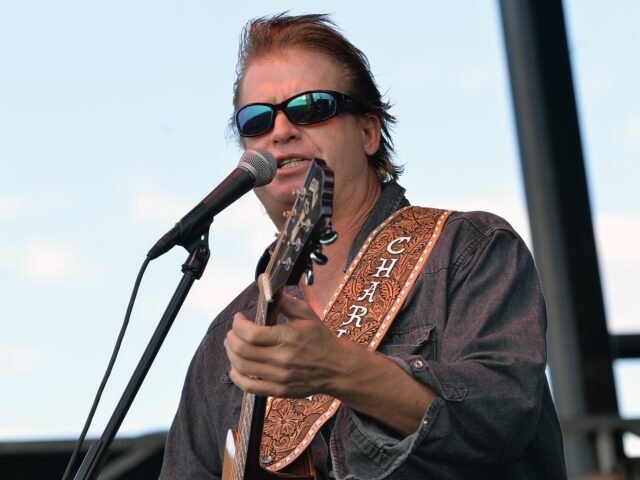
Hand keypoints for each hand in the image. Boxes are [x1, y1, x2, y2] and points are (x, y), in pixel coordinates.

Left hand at [224, 292, 348, 397]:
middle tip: (233, 331)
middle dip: (231, 338)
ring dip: (231, 354)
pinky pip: (250, 387)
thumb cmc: (321, 339)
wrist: (338, 367)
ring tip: (233, 345)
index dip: (238, 324)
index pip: (251, 333)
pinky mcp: (279, 391)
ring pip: (242, 367)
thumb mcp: (307, 315)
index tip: (239, 318)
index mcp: (288, 337)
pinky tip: (236, 367)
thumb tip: (266, 284)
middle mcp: (282, 359)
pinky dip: (237, 376)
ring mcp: (280, 377)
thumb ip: (285, 301)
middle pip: (242, 350)